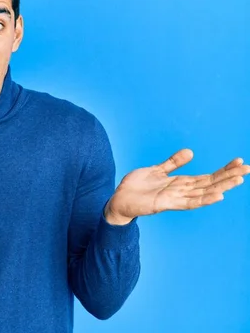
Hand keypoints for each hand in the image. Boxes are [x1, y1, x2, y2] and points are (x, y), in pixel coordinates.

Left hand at [105, 149, 249, 224]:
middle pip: (210, 183)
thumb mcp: (157, 170)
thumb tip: (191, 152)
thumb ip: (173, 163)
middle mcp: (181, 191)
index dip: (223, 170)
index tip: (239, 161)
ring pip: (204, 192)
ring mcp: (175, 198)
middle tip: (249, 168)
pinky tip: (218, 196)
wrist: (119, 199)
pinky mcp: (166, 203)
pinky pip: (189, 202)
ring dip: (222, 187)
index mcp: (180, 183)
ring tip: (239, 179)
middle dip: (229, 176)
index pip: (207, 176)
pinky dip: (204, 199)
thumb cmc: (137, 187)